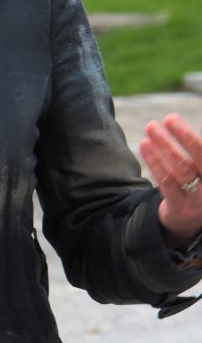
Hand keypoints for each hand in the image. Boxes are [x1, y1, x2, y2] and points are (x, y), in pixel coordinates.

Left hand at [140, 113, 201, 246]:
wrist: (189, 224)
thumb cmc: (197, 186)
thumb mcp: (199, 170)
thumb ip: (197, 152)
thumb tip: (189, 123)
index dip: (189, 136)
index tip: (173, 118)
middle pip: (198, 158)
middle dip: (183, 136)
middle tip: (167, 118)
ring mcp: (198, 200)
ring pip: (179, 168)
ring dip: (164, 146)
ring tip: (150, 128)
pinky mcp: (180, 208)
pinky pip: (166, 182)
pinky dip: (154, 162)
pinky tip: (145, 146)